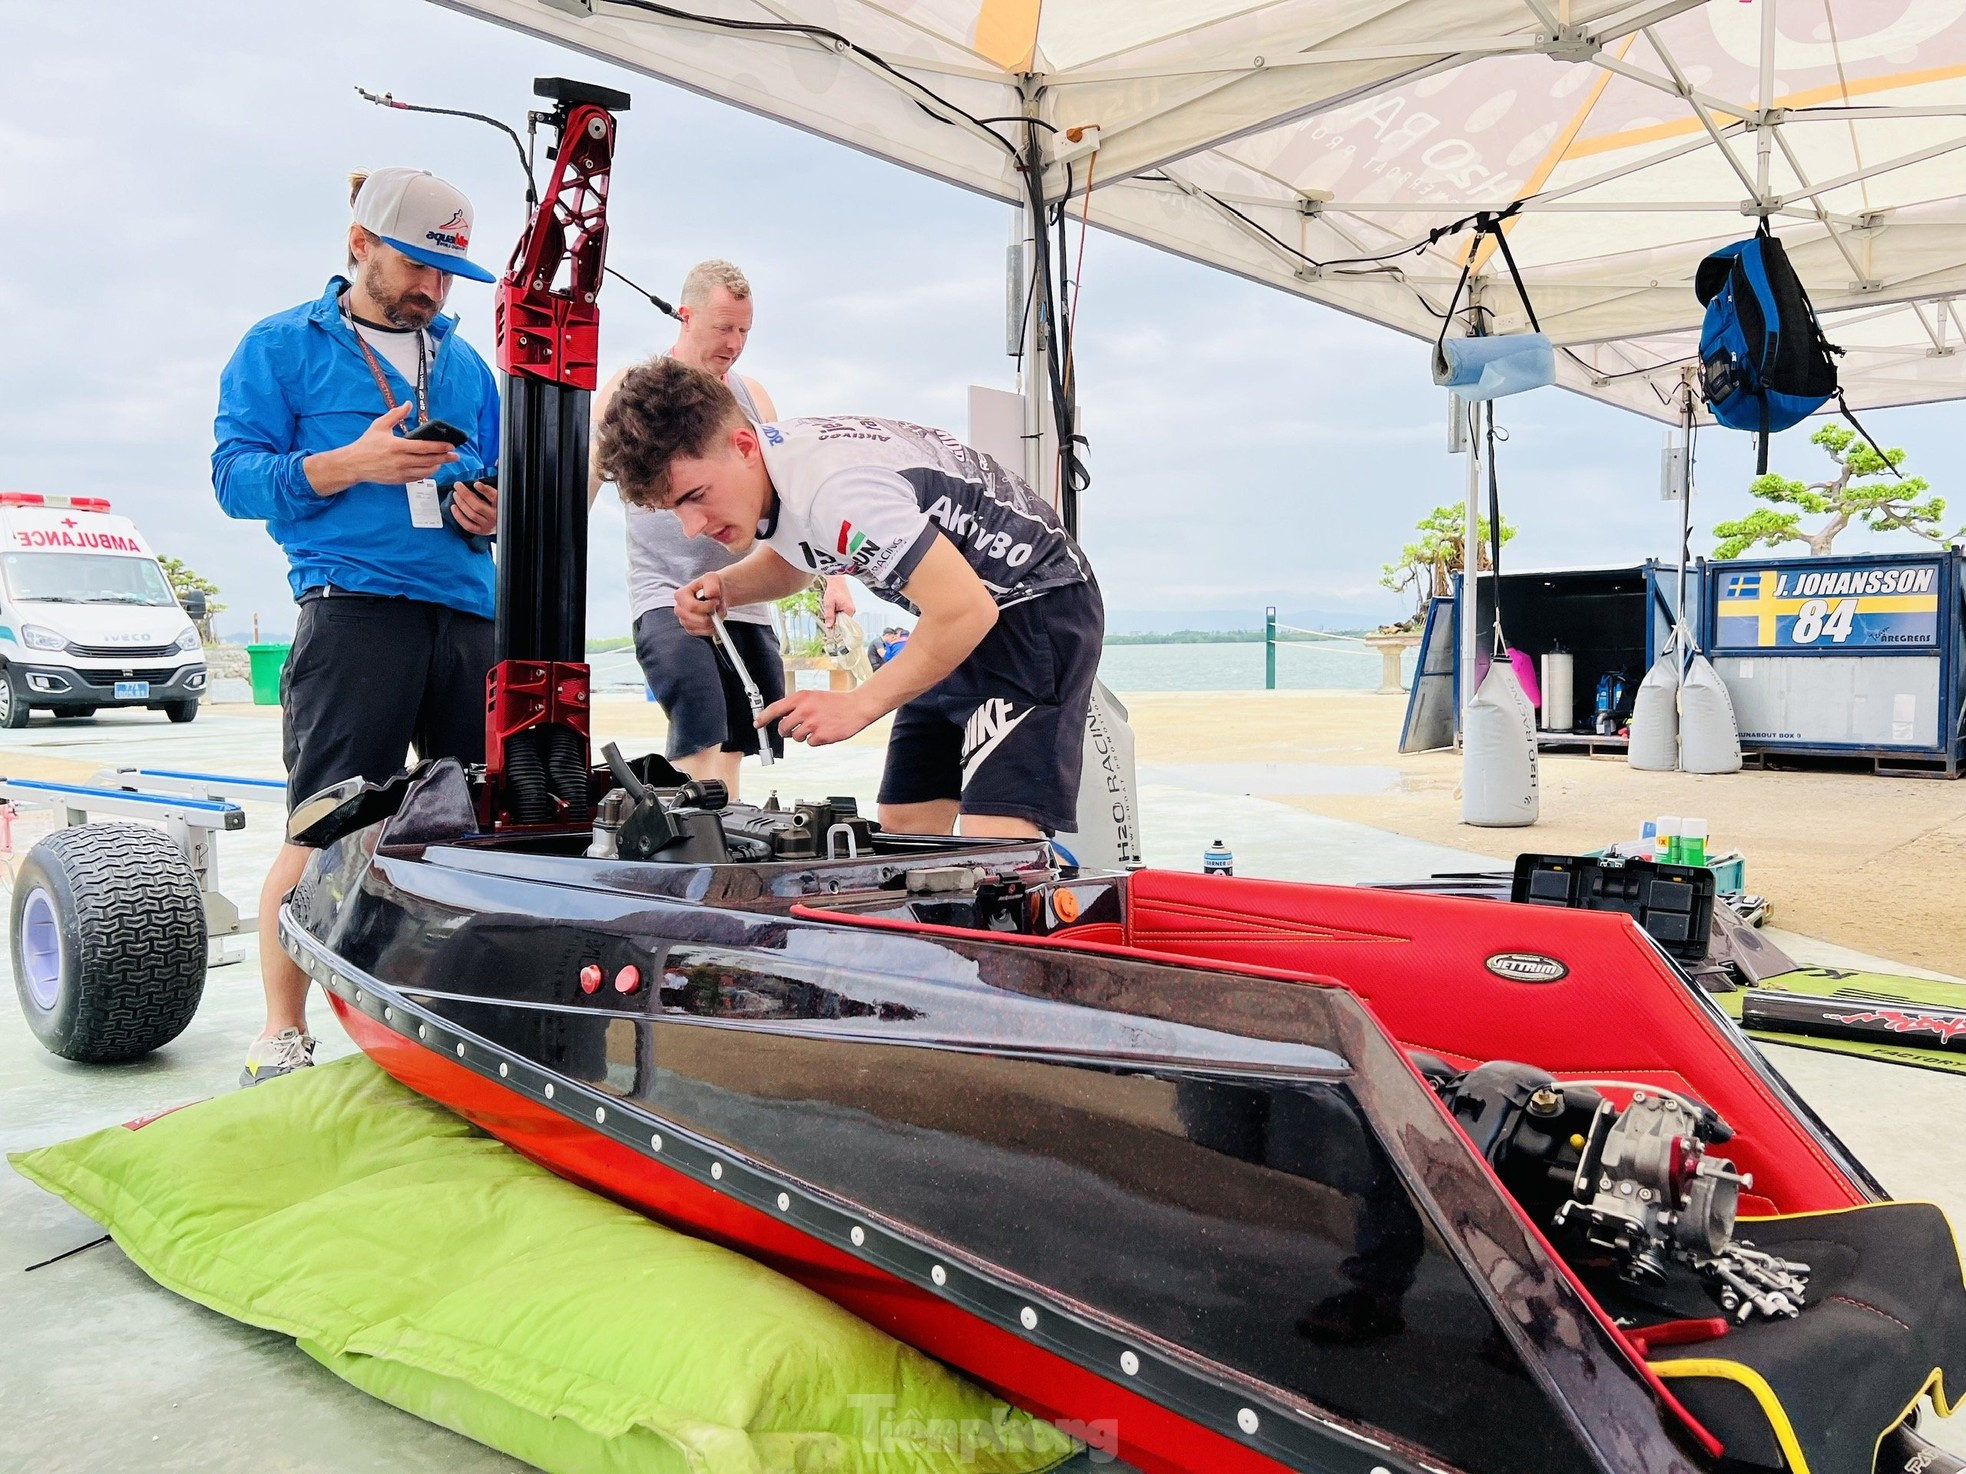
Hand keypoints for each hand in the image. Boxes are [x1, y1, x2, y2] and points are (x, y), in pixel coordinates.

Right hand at [314, 403, 458, 493]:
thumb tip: (408, 404)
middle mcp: (401, 461)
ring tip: (444, 461)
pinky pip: (418, 478)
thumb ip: (395, 414)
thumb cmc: (367, 444)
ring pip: (426, 471)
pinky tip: (432, 468)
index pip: (424, 447)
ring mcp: (401, 472)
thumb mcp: (379, 425)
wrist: (354, 464)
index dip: (440, 447)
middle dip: (445, 458)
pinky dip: (427, 473)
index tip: (451, 446)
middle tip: (455, 456)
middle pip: (429, 460)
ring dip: (438, 466)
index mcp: (398, 446)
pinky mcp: (399, 480)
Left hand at [450, 480, 497, 536]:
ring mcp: (487, 525)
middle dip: (465, 494)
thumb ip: (489, 491)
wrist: (503, 523)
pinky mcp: (481, 531)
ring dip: (461, 503)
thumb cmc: (497, 507)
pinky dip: (458, 516)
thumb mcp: (498, 497)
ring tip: (456, 495)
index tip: (476, 484)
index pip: (494, 497)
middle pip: (478, 506)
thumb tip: (475, 484)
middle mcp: (495, 517)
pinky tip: (454, 507)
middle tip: (458, 486)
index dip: (485, 490)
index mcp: (501, 506)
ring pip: (471, 514)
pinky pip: (467, 525)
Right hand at [675, 573, 724, 634]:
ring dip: (712, 621)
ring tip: (716, 612)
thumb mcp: (712, 579)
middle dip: (710, 616)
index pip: (692, 607)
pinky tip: (714, 620)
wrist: (715, 595)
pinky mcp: (691, 629)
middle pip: (695, 619)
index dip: (706, 606)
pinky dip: (711, 628)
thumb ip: (711, 585)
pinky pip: (702, 633)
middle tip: (717, 608)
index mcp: (680, 595)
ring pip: (699, 627)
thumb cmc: (711, 586)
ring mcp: (684, 620)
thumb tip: (709, 594)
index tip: (715, 601)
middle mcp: (679, 609)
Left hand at [759, 689, 875, 747]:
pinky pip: (810, 743)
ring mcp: (812, 723)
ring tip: (816, 726)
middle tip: (794, 728)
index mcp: (801, 697)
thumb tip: (781, 717)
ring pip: (796, 737)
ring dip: (803, 735)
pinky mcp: (821, 735)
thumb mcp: (813, 696)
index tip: (758, 724)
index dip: (763, 718)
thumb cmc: (835, 702)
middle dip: (786, 731)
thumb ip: (797, 705)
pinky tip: (824, 731)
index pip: (775, 709)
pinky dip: (815, 740)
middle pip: (783, 728)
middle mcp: (804, 710)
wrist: (857, 707)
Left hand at [821, 575, 855, 628]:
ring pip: (842, 617)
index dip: (836, 627)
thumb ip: (829, 616)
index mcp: (849, 611)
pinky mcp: (848, 605)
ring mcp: (850, 608)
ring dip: (835, 616)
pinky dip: (837, 612)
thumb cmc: (833, 590)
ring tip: (830, 610)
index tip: (830, 629)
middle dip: (835, 621)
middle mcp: (852, 610)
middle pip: (843, 621)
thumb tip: (829, 626)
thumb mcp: (829, 604)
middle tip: (827, 619)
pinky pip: (842, 613)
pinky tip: (832, 608)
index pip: (844, 625)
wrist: (836, 580)